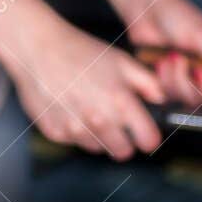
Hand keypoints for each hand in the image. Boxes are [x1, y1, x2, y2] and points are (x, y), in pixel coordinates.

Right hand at [2, 9, 166, 160]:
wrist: (39, 49)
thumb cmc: (80, 51)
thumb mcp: (122, 61)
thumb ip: (149, 83)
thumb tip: (163, 101)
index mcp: (120, 102)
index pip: (148, 141)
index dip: (148, 136)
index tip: (143, 132)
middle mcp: (99, 120)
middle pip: (123, 152)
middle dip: (124, 140)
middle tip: (115, 122)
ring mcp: (75, 129)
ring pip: (98, 149)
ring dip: (98, 136)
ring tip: (89, 110)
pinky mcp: (55, 133)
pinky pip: (74, 142)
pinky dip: (75, 130)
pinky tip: (70, 109)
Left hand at [126, 0, 201, 114]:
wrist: (148, 11)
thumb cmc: (178, 15)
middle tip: (198, 71)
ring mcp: (195, 81)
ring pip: (195, 102)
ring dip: (180, 80)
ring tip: (174, 57)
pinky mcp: (174, 84)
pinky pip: (172, 96)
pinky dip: (165, 80)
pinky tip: (163, 62)